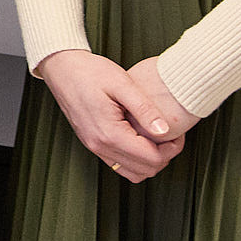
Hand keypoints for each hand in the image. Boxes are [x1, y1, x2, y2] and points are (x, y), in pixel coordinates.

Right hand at [36, 48, 185, 181]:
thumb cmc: (89, 71)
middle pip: (145, 170)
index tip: (178, 132)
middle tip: (171, 135)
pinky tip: (141, 139)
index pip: (151, 158)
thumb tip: (165, 131)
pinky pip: (119, 164)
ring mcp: (94, 146)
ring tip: (157, 139)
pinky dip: (136, 160)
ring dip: (150, 161)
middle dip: (165, 156)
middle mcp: (99, 146)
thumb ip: (145, 109)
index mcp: (109, 133)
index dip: (172, 148)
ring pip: (133, 173)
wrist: (61, 68)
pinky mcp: (92, 143)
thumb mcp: (122, 83)